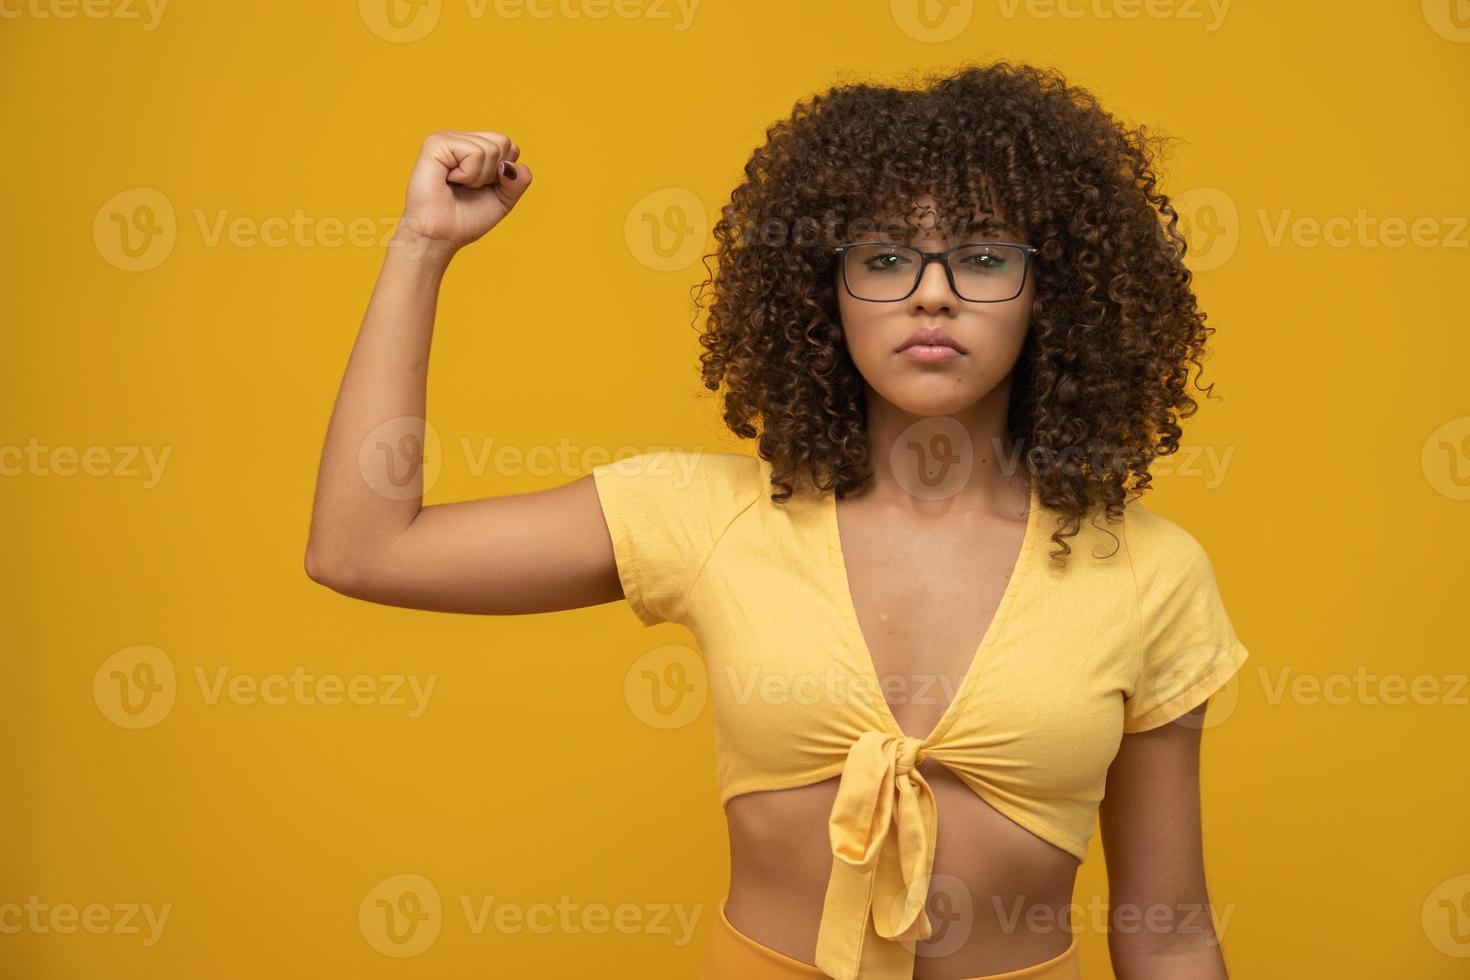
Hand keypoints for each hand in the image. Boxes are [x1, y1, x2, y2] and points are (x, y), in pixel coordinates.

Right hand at [397, 129, 531, 254]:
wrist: (440, 236)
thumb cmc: (465, 219)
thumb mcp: (503, 199)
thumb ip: (519, 180)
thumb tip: (512, 165)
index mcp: (473, 146)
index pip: (509, 146)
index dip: (504, 174)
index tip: (482, 188)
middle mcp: (459, 138)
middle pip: (503, 142)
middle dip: (493, 174)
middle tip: (468, 187)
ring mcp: (447, 138)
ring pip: (491, 149)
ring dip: (479, 178)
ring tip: (458, 185)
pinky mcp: (436, 143)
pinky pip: (474, 153)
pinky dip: (469, 175)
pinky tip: (450, 180)